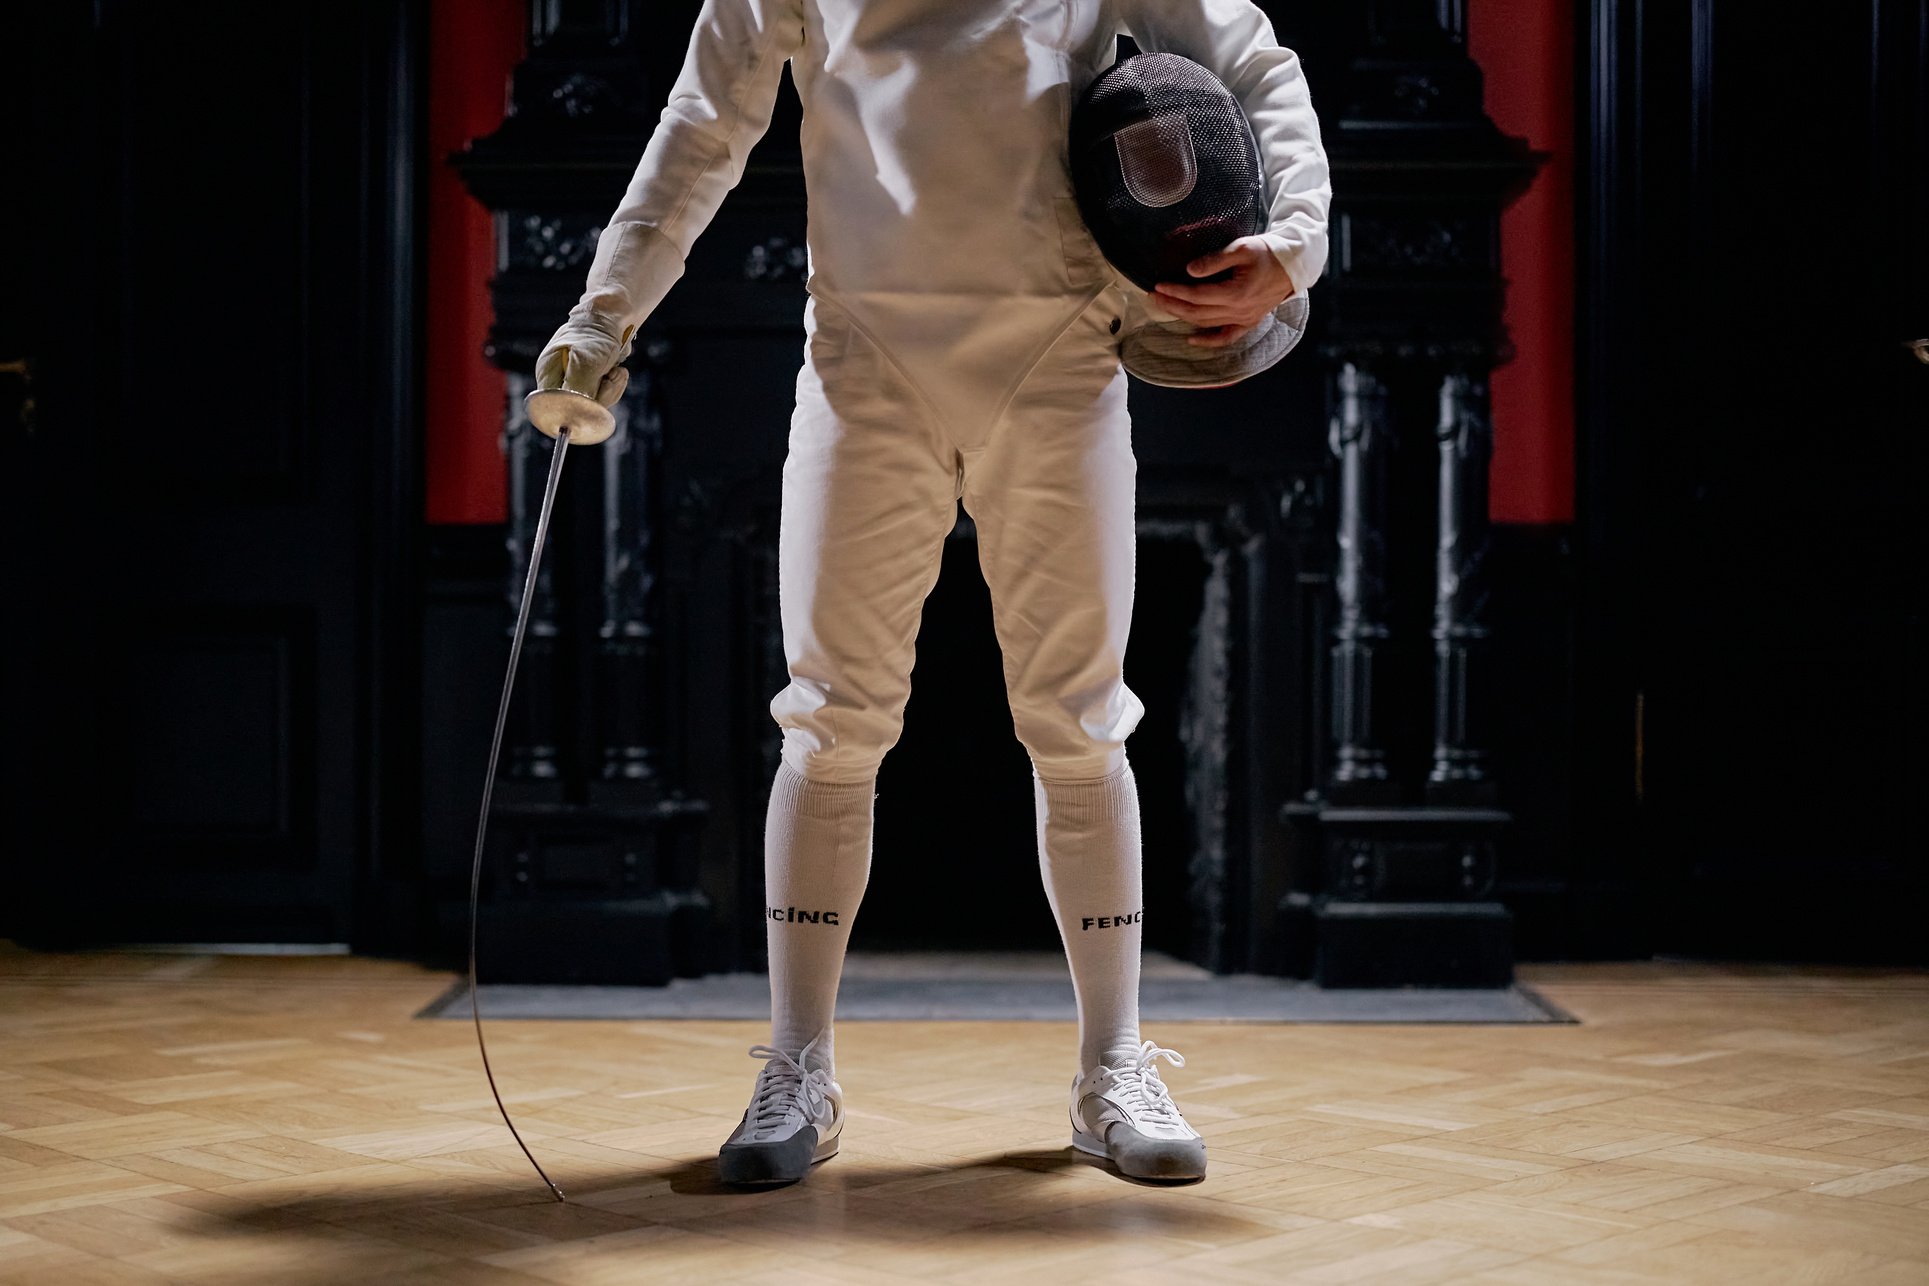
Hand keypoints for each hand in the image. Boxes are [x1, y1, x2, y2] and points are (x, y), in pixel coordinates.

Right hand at [534, 311, 635, 418]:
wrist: (610, 318)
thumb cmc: (595, 336)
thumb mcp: (586, 363)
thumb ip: (579, 390)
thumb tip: (574, 415)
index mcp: (547, 375)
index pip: (556, 407)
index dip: (575, 409)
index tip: (593, 399)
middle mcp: (559, 381)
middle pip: (578, 408)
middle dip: (600, 395)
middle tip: (609, 375)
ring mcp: (575, 381)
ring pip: (595, 404)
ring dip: (611, 388)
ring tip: (614, 370)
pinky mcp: (591, 381)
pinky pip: (604, 396)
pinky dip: (614, 384)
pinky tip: (616, 370)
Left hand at [1150, 236, 1295, 347]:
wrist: (1291, 266)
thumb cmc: (1267, 253)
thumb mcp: (1241, 248)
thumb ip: (1215, 260)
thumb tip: (1190, 270)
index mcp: (1237, 293)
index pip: (1198, 296)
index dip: (1176, 292)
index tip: (1159, 286)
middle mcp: (1239, 311)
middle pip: (1197, 312)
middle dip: (1173, 305)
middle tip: (1154, 296)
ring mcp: (1244, 320)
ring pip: (1207, 323)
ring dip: (1183, 317)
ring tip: (1165, 307)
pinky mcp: (1249, 323)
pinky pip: (1226, 338)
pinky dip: (1208, 341)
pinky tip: (1191, 339)